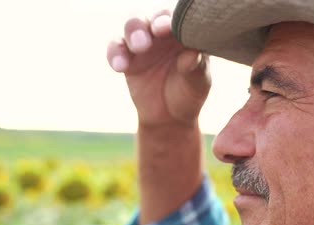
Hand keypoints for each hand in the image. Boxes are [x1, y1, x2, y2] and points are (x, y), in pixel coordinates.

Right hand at [106, 11, 211, 128]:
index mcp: (184, 34)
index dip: (171, 20)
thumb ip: (195, 66)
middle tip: (154, 33)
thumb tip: (193, 53)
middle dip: (151, 22)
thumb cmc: (189, 94)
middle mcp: (163, 34)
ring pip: (133, 25)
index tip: (167, 29)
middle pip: (153, 17)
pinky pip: (116, 48)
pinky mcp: (127, 57)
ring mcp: (143, 43)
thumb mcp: (198, 83)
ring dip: (133, 32)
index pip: (178, 20)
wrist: (170, 117)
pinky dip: (115, 53)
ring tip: (139, 48)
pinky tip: (120, 67)